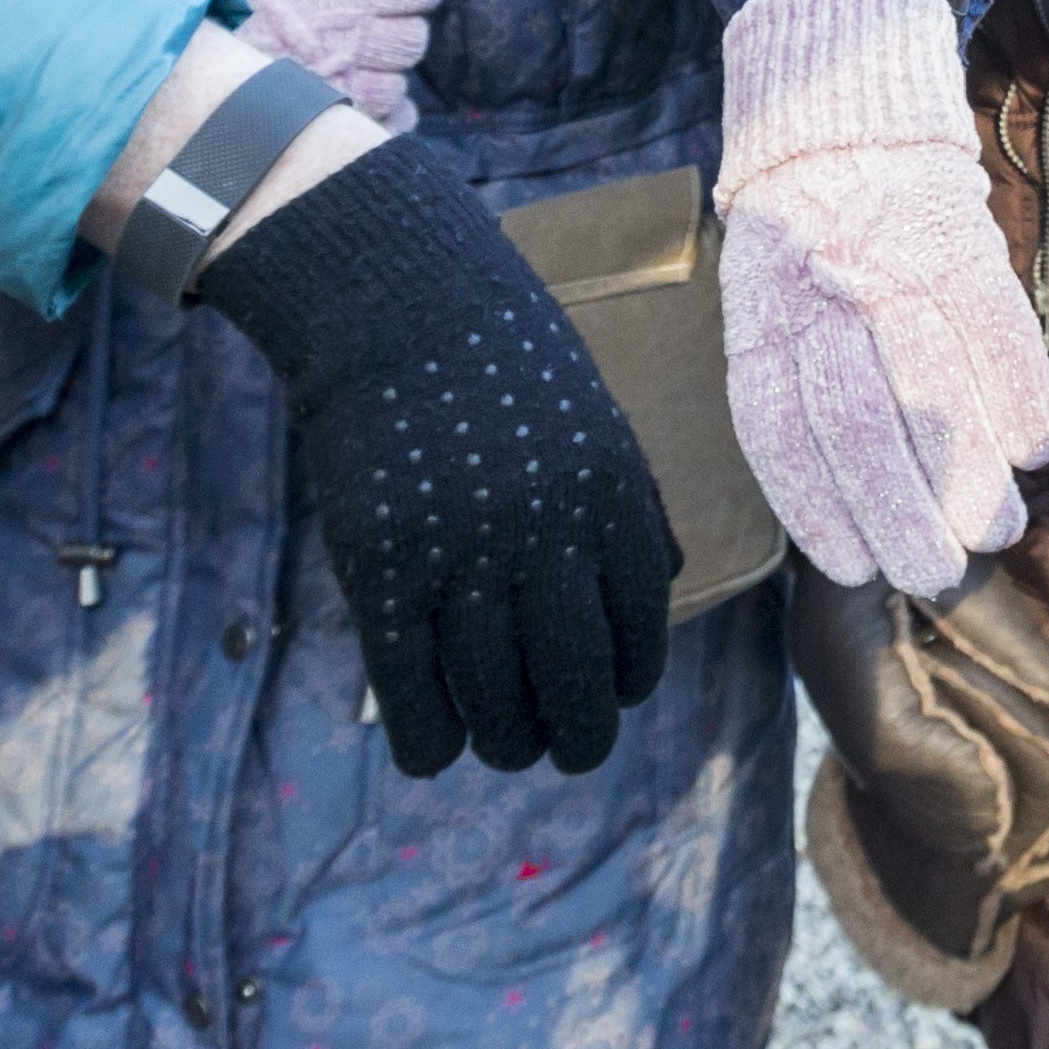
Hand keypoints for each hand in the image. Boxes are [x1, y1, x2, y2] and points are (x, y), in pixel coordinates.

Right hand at [172, 0, 454, 125]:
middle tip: (336, 17)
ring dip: (374, 69)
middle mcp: (344, 37)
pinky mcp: (322, 134)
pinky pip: (385, 124)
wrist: (142, 54)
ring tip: (320, 56)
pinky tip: (329, 93)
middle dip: (388, 22)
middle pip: (414, 31)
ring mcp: (335, 91)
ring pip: (398, 81)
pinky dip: (370, 113)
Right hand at [189, 131, 680, 774]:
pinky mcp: (380, 567)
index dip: (628, 682)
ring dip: (505, 743)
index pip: (639, 632)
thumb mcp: (593, 420)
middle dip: (576, 736)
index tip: (613, 695)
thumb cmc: (502, 364)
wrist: (393, 302)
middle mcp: (543, 532)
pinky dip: (429, 739)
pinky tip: (433, 746)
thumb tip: (668, 588)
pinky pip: (412, 694)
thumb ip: (631, 504)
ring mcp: (457, 553)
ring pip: (496, 704)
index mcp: (609, 496)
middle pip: (575, 685)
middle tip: (563, 746)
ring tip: (502, 743)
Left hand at [716, 0, 1048, 595]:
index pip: (780, 428)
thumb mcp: (771, 301)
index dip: (818, 508)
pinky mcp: (955, 232)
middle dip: (903, 512)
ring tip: (998, 529)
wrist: (843, 99)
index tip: (855, 568)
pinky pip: (993, 325)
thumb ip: (800, 386)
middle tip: (937, 573)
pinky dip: (1019, 394)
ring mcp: (888, 256)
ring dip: (970, 473)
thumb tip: (850, 516)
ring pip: (931, 382)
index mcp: (759, 313)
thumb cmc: (810, 235)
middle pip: (858, 419)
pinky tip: (1035, 450)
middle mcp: (816, 287)